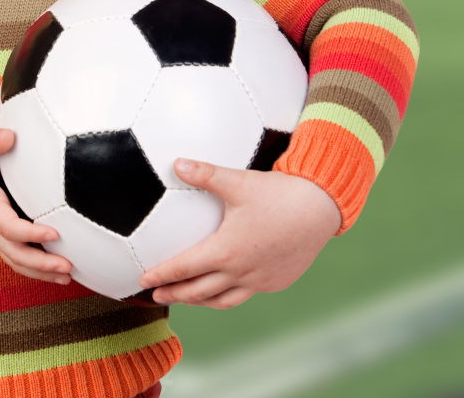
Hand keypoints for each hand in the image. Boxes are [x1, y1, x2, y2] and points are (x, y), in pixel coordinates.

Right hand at [0, 125, 72, 284]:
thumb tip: (10, 136)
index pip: (8, 226)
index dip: (30, 233)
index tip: (55, 233)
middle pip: (13, 253)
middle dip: (40, 264)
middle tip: (68, 267)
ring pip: (14, 259)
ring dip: (39, 271)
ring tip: (66, 276)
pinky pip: (14, 253)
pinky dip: (33, 265)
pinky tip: (53, 267)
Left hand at [138, 158, 341, 307]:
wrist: (321, 208)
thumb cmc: (278, 193)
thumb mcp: (237, 181)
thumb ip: (205, 174)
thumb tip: (176, 163)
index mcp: (226, 251)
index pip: (184, 269)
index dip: (161, 275)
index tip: (142, 280)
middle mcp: (241, 272)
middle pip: (199, 292)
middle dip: (175, 294)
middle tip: (156, 295)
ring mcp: (261, 281)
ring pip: (223, 300)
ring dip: (201, 301)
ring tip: (187, 297)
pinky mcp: (277, 281)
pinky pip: (247, 293)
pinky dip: (229, 294)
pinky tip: (226, 286)